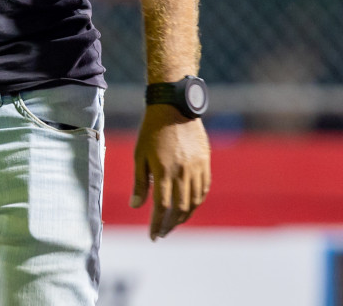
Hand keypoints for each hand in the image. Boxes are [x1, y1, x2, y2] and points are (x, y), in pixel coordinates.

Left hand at [131, 104, 210, 239]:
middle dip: (170, 224)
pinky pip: (204, 189)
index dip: (157, 224)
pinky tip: (188, 207)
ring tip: (173, 223)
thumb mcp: (140, 155)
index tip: (153, 236)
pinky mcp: (205, 162)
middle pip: (180, 208)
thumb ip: (140, 182)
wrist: (174, 107)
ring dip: (184, 216)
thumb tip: (136, 206)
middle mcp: (183, 171)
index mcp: (164, 170)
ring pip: (194, 201)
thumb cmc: (151, 131)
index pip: (162, 206)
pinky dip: (196, 202)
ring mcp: (197, 167)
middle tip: (162, 233)